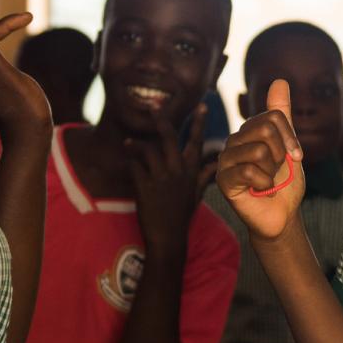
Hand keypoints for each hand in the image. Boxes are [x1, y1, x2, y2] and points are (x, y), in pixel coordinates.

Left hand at [130, 101, 212, 256]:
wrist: (168, 238)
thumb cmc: (182, 216)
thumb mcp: (196, 195)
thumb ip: (204, 176)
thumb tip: (215, 164)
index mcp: (191, 172)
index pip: (197, 142)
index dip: (200, 122)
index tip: (201, 104)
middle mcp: (178, 172)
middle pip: (169, 138)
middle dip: (162, 120)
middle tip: (154, 106)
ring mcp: (161, 179)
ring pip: (148, 150)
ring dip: (136, 144)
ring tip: (128, 142)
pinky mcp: (145, 187)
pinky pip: (135, 166)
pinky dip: (130, 161)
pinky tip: (126, 160)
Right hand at [215, 80, 306, 241]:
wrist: (282, 215)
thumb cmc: (284, 183)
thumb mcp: (289, 145)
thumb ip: (281, 115)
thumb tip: (279, 80)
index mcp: (249, 131)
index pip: (273, 116)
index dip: (291, 138)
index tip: (297, 156)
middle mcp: (234, 141)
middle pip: (266, 129)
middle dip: (281, 154)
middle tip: (276, 171)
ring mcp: (226, 159)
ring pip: (260, 151)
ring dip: (272, 171)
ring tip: (267, 181)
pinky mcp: (223, 179)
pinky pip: (250, 171)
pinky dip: (265, 184)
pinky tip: (260, 191)